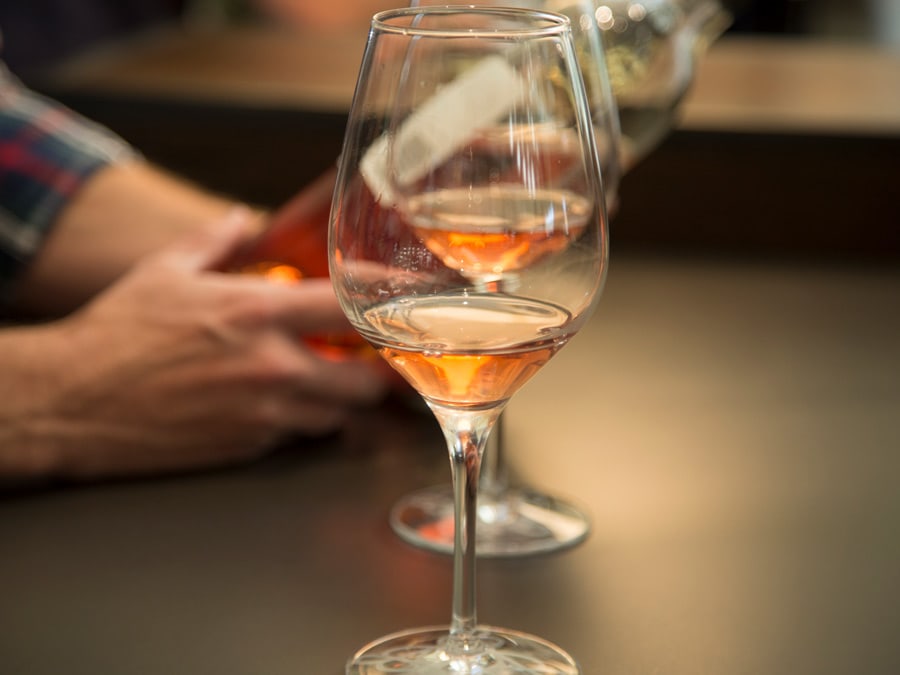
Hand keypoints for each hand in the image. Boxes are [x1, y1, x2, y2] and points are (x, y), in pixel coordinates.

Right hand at [0, 211, 387, 481]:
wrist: (73, 401)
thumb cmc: (117, 333)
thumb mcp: (165, 270)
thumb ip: (216, 238)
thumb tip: (244, 219)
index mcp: (258, 312)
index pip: (352, 308)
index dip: (389, 305)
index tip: (408, 303)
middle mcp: (273, 366)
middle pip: (367, 378)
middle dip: (374, 370)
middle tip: (366, 357)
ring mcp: (266, 413)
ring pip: (340, 414)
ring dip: (341, 398)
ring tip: (323, 379)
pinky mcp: (251, 447)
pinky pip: (301, 436)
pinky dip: (304, 421)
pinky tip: (280, 403)